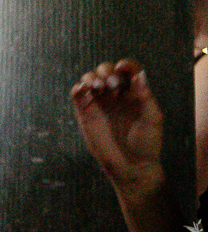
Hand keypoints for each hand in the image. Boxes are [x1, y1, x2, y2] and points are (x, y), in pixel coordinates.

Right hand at [70, 58, 164, 193]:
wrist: (132, 165)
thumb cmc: (147, 143)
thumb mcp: (153, 118)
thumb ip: (146, 97)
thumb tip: (138, 76)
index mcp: (134, 93)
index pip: (127, 71)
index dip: (125, 65)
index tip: (123, 67)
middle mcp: (115, 95)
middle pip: (106, 71)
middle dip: (107, 71)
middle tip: (112, 84)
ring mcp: (99, 103)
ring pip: (90, 79)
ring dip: (92, 77)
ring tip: (98, 86)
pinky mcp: (85, 113)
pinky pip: (77, 95)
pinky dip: (78, 87)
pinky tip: (84, 88)